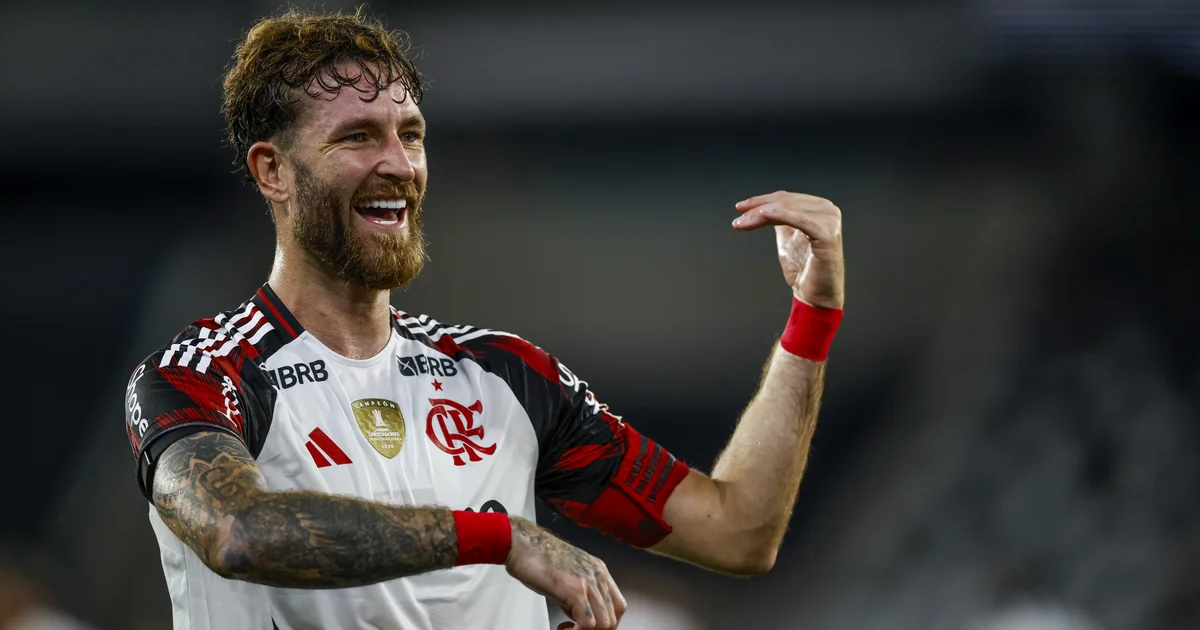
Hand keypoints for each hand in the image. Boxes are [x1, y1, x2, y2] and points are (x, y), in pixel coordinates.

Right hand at [505, 516, 624, 628]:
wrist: (522, 545)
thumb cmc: (539, 558)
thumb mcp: (568, 575)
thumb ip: (579, 594)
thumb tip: (580, 617)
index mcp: (599, 570)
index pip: (618, 605)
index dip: (605, 621)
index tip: (586, 626)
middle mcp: (598, 575)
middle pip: (614, 616)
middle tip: (573, 628)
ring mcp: (589, 582)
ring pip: (605, 623)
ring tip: (567, 629)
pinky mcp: (576, 590)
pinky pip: (588, 623)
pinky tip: (562, 628)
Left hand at [732, 191, 844, 309]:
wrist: (816, 296)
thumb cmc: (804, 270)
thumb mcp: (788, 239)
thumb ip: (780, 221)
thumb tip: (762, 208)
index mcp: (819, 208)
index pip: (786, 198)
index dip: (761, 200)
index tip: (740, 207)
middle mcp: (828, 210)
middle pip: (785, 202)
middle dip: (758, 208)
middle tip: (738, 218)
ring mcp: (830, 221)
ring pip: (788, 209)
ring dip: (761, 214)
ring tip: (742, 223)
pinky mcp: (827, 234)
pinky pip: (799, 220)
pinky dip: (778, 216)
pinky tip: (762, 216)